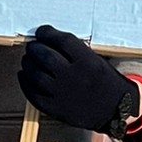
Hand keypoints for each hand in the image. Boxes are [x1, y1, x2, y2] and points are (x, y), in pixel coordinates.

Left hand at [16, 25, 132, 133]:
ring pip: (35, 75)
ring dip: (28, 64)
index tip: (42, 32)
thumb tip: (48, 40)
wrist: (116, 110)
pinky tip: (25, 75)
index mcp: (88, 62)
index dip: (47, 33)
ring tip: (28, 60)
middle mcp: (74, 78)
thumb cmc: (105, 81)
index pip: (62, 41)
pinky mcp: (56, 109)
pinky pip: (33, 95)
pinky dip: (25, 83)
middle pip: (45, 56)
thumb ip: (75, 51)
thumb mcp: (97, 60)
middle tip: (33, 47)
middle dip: (35, 48)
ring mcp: (64, 95)